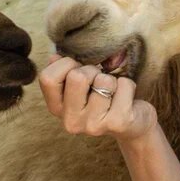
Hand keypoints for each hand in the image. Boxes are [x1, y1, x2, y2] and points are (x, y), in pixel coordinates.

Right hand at [38, 54, 158, 141]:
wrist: (132, 124)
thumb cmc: (102, 96)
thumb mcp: (80, 85)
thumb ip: (65, 69)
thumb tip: (55, 55)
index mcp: (57, 108)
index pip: (47, 77)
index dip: (66, 64)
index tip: (78, 68)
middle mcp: (71, 120)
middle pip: (76, 77)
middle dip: (92, 70)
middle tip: (98, 81)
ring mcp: (93, 125)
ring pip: (103, 80)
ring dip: (111, 79)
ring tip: (112, 92)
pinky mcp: (118, 122)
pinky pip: (123, 85)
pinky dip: (127, 84)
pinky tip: (125, 98)